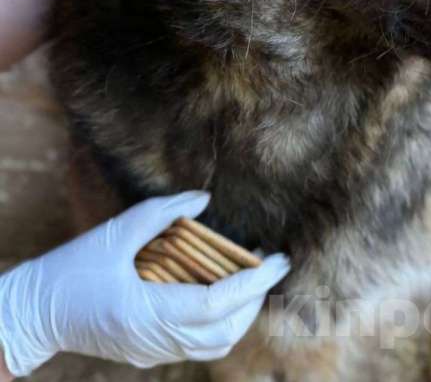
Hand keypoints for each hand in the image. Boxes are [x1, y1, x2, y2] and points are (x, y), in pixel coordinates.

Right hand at [0, 191, 288, 375]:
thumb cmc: (71, 269)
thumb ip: (163, 213)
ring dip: (241, 312)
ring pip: (215, 343)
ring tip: (251, 277)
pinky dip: (220, 320)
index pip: (218, 304)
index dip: (254, 282)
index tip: (279, 260)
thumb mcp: (116, 233)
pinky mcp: (148, 351)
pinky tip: (221, 291)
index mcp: (147, 312)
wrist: (31, 313)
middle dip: (255, 298)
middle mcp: (155, 339)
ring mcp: (152, 351)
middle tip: (269, 264)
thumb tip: (204, 198)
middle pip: (225, 330)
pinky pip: (198, 343)